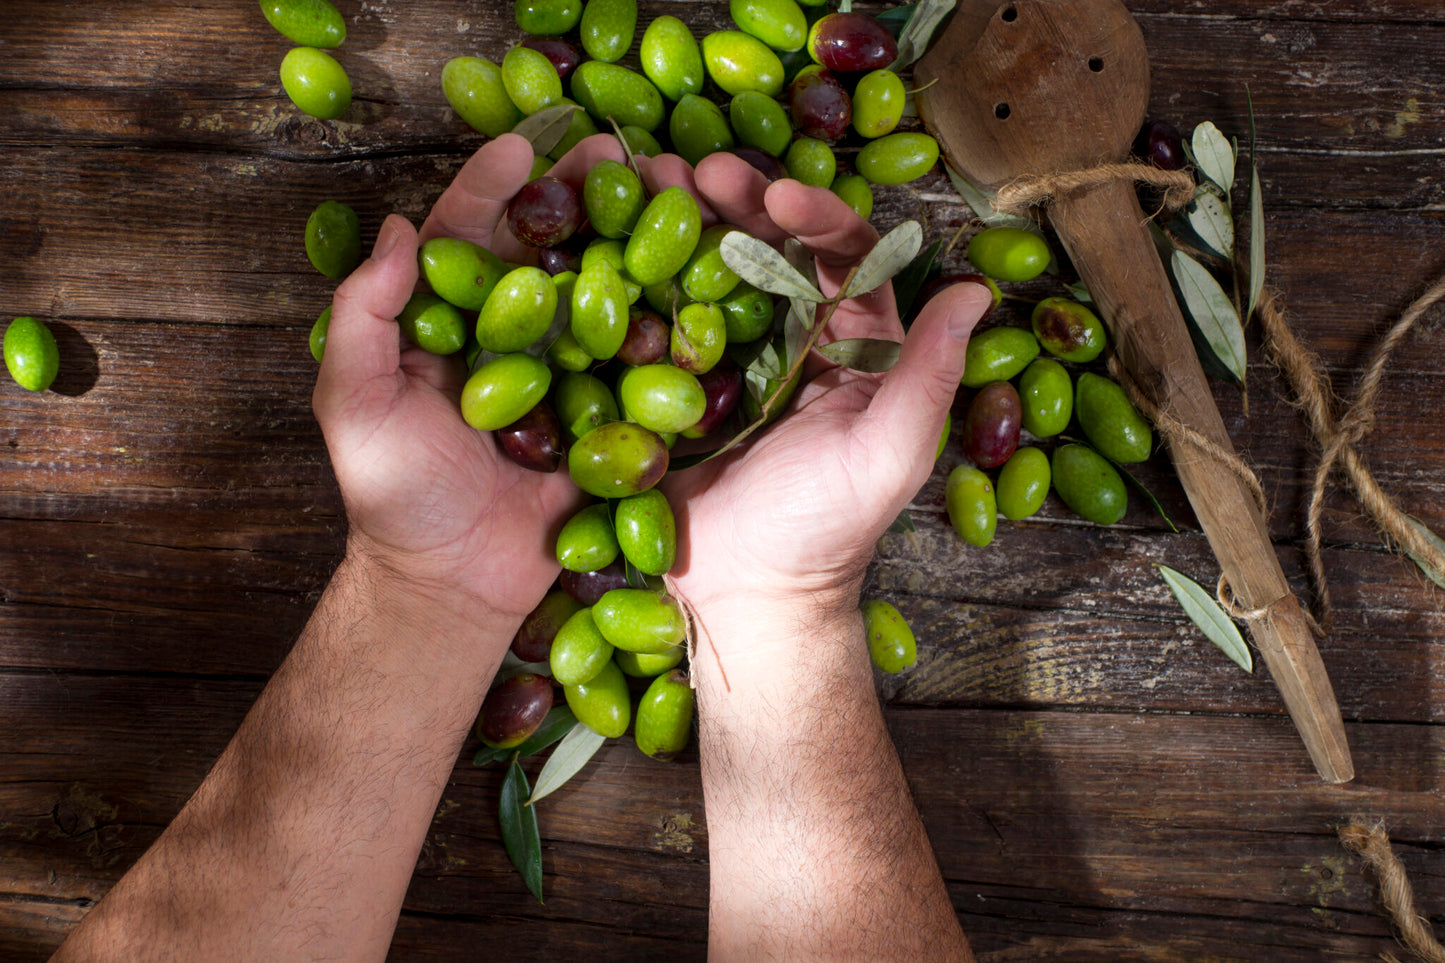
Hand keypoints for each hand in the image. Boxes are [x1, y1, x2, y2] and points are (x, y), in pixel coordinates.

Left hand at [312, 133, 624, 624]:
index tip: (523, 144)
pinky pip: (640, 364)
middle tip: (620, 153)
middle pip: (547, 251)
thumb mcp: (354, 404)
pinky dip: (668, 323)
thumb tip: (397, 231)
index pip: (468, 237)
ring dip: (635, 243)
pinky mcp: (606, 418)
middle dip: (581, 197)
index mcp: (448, 325)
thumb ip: (363, 319)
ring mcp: (564, 376)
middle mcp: (510, 340)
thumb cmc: (394, 496)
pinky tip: (700, 280)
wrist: (457, 583)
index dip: (492, 188)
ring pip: (601, 294)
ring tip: (671, 197)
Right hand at [663, 154, 995, 656]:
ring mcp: (734, 361)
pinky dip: (641, 280)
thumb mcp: (890, 453)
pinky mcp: (679, 386)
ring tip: (642, 182)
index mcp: (857, 347)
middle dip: (737, 201)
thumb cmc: (827, 531)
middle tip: (694, 170)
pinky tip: (611, 245)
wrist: (748, 597)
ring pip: (714, 271)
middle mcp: (798, 341)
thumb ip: (928, 374)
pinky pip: (663, 321)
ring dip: (683, 223)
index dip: (816, 214)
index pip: (843, 256)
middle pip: (771, 248)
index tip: (778, 195)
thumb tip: (975, 289)